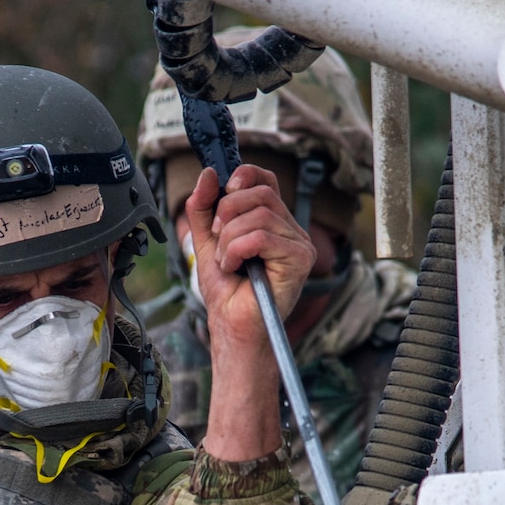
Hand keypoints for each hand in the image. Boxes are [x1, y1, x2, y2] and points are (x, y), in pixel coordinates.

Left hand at [185, 165, 315, 461]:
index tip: (223, 194)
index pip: (265, 179)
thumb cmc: (228, 294)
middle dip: (226, 214)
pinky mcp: (300, 261)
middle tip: (218, 243)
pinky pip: (261, 235)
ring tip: (227, 262)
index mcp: (275, 223)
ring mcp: (300, 245)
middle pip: (259, 192)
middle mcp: (292, 231)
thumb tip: (208, 173)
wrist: (234, 330)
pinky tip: (235, 268)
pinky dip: (236, 249)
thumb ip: (204, 209)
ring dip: (229, 238)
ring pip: (258, 214)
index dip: (243, 176)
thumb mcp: (207, 242)